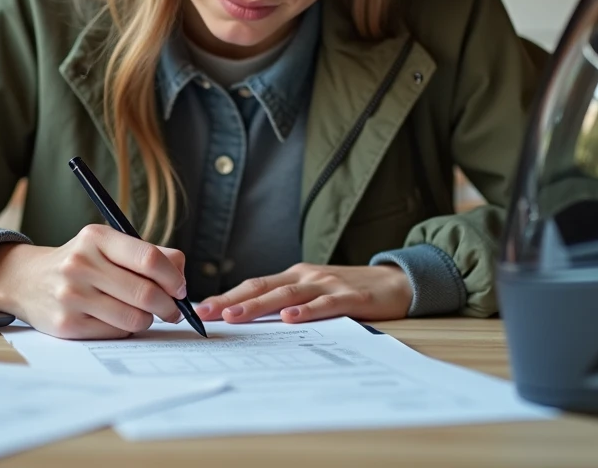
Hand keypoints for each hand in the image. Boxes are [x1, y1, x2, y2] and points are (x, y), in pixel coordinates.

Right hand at [0, 224, 187, 339]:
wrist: (26, 280)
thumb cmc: (81, 262)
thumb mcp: (107, 245)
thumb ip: (149, 254)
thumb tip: (181, 275)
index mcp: (96, 238)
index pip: (149, 259)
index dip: (173, 278)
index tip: (180, 288)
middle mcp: (81, 264)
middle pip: (145, 293)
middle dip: (168, 306)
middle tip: (173, 310)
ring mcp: (71, 296)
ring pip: (133, 318)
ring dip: (147, 320)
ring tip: (142, 313)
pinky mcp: (66, 324)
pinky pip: (115, 333)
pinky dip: (125, 330)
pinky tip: (117, 319)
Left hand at [194, 263, 411, 323]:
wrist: (396, 282)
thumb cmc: (350, 290)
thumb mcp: (315, 292)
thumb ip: (288, 302)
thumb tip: (251, 320)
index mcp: (295, 276)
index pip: (254, 285)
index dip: (227, 296)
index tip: (201, 309)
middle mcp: (306, 277)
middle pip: (263, 288)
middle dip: (232, 301)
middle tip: (206, 313)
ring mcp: (327, 285)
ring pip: (287, 295)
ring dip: (258, 306)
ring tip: (235, 316)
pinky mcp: (350, 298)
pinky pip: (324, 305)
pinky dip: (306, 312)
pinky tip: (290, 319)